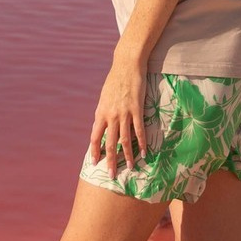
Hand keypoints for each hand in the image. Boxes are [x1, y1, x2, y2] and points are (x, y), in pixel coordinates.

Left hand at [89, 56, 146, 177]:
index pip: (95, 137)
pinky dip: (142, 143)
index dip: (95, 151)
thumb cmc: (115, 81)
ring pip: (125, 139)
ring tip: (131, 167)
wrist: (126, 65)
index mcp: (100, 113)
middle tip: (112, 175)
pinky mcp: (137, 109)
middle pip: (110, 143)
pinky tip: (145, 152)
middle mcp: (110, 115)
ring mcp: (124, 113)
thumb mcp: (104, 98)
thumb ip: (103, 113)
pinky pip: (139, 130)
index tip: (95, 163)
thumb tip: (101, 126)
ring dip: (128, 155)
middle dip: (110, 160)